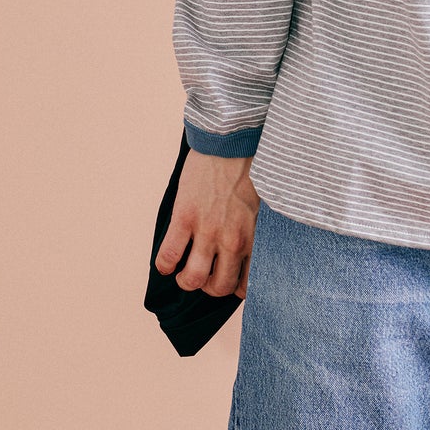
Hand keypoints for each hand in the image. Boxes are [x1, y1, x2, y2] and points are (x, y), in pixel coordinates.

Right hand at [154, 149, 259, 298]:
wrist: (232, 141)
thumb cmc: (251, 169)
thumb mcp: (264, 206)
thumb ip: (257, 230)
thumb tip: (251, 246)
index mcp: (254, 237)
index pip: (247, 282)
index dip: (236, 288)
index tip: (230, 281)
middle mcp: (232, 240)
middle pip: (219, 287)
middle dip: (210, 288)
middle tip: (206, 277)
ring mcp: (207, 230)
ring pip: (193, 279)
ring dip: (187, 281)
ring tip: (184, 273)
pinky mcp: (185, 218)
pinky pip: (168, 256)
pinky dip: (165, 265)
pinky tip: (168, 260)